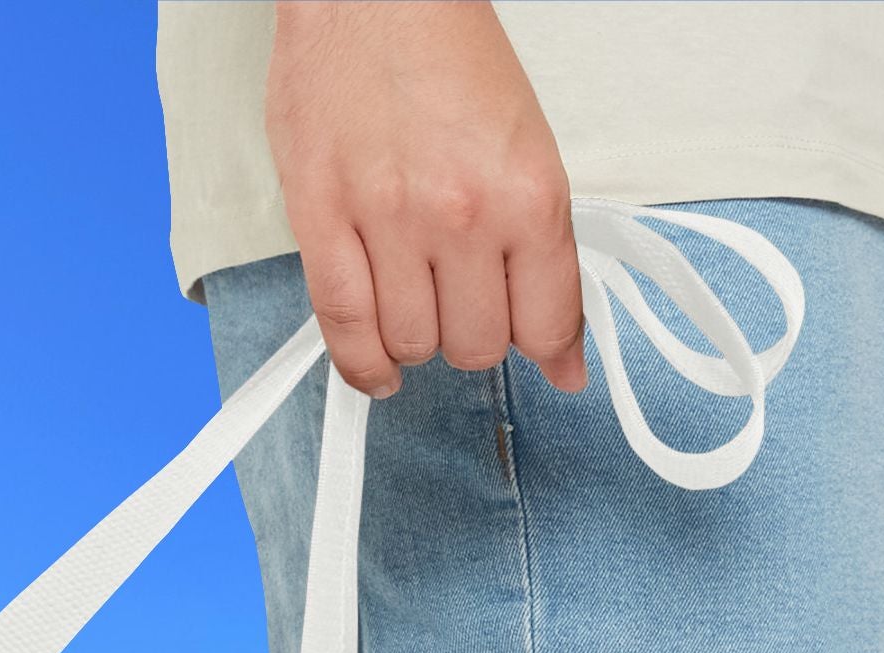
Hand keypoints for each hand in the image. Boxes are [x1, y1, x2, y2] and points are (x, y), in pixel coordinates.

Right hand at [264, 1, 584, 398]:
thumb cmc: (445, 56)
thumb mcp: (526, 148)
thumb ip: (543, 255)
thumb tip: (562, 356)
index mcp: (527, 193)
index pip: (547, 322)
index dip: (546, 350)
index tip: (542, 354)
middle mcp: (462, 215)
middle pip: (477, 345)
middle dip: (473, 335)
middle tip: (463, 301)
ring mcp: (388, 222)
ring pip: (414, 344)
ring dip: (417, 339)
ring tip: (415, 303)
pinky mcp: (322, 222)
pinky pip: (344, 328)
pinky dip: (365, 365)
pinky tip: (379, 366)